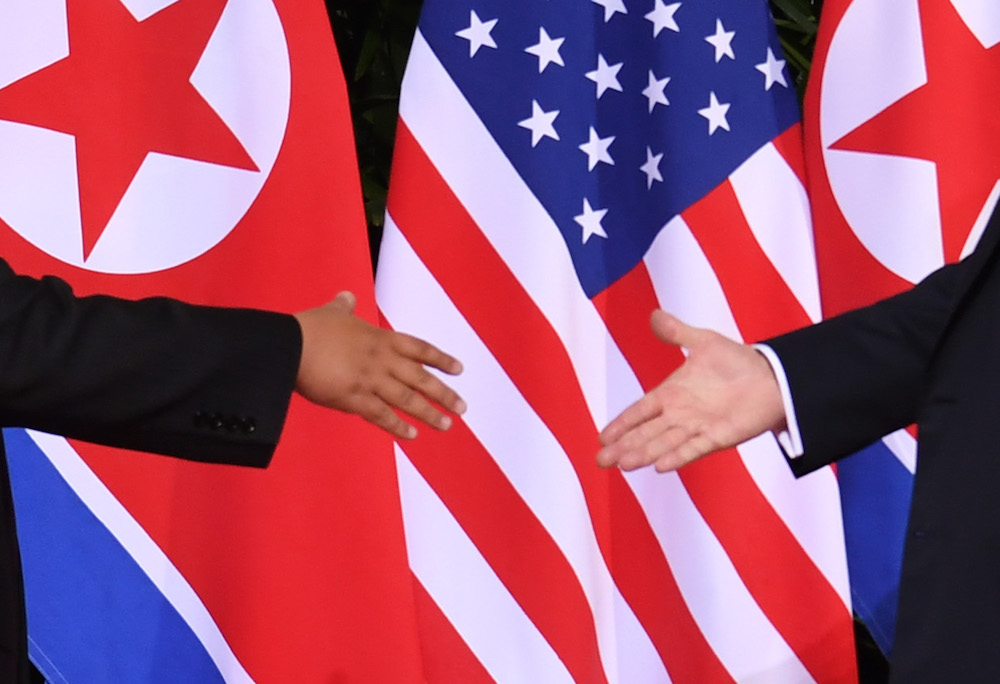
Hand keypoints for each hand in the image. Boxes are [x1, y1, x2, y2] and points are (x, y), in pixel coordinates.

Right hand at [293, 291, 464, 439]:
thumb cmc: (308, 327)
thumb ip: (344, 306)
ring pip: (407, 399)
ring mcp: (370, 380)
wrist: (288, 346)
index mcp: (379, 338)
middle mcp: (381, 359)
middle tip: (462, 407)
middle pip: (420, 378)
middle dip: (443, 393)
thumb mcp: (331, 312)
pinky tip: (412, 435)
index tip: (459, 370)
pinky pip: (382, 416)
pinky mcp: (354, 399)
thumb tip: (347, 296)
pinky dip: (398, 426)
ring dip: (429, 413)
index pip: (419, 349)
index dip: (440, 359)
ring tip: (447, 425)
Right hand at [597, 310, 784, 471]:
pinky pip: (694, 448)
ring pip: (664, 443)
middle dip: (623, 447)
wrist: (773, 377)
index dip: (621, 424)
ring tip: (624, 465)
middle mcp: (680, 414)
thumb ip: (677, 333)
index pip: (639, 411)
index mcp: (671, 393)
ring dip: (644, 453)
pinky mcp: (718, 437)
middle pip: (645, 433)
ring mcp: (697, 427)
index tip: (602, 438)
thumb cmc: (738, 361)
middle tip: (601, 461)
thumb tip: (654, 314)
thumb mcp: (704, 342)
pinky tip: (660, 467)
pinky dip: (678, 456)